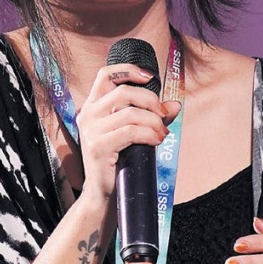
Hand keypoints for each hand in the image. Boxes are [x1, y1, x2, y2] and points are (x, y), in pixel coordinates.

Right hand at [75, 63, 180, 203]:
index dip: (128, 70)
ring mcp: (90, 131)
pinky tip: (157, 141)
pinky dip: (149, 134)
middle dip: (150, 100)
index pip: (105, 75)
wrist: (104, 193)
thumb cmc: (119, 162)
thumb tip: (174, 104)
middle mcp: (87, 115)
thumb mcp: (134, 134)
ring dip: (153, 122)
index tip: (150, 77)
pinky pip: (131, 132)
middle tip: (163, 115)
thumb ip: (151, 117)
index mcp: (92, 107)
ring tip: (162, 133)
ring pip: (130, 113)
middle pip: (123, 91)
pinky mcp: (97, 147)